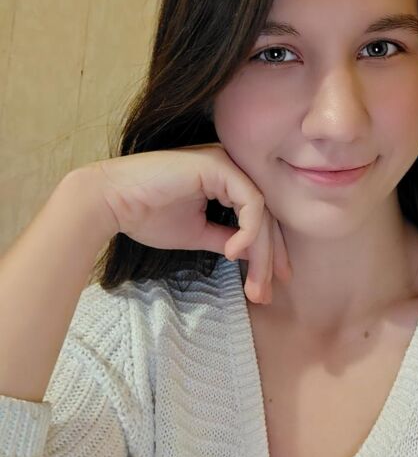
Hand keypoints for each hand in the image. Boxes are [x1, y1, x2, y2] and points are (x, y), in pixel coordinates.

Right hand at [87, 143, 290, 303]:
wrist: (109, 201)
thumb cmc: (146, 214)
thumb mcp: (197, 233)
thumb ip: (225, 239)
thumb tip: (251, 257)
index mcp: (225, 180)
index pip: (258, 218)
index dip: (267, 253)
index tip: (266, 287)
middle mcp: (230, 168)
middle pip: (266, 216)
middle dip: (269, 258)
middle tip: (266, 293)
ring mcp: (226, 163)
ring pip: (262, 212)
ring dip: (261, 253)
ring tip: (254, 284)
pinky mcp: (218, 165)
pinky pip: (251, 202)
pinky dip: (249, 232)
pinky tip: (233, 254)